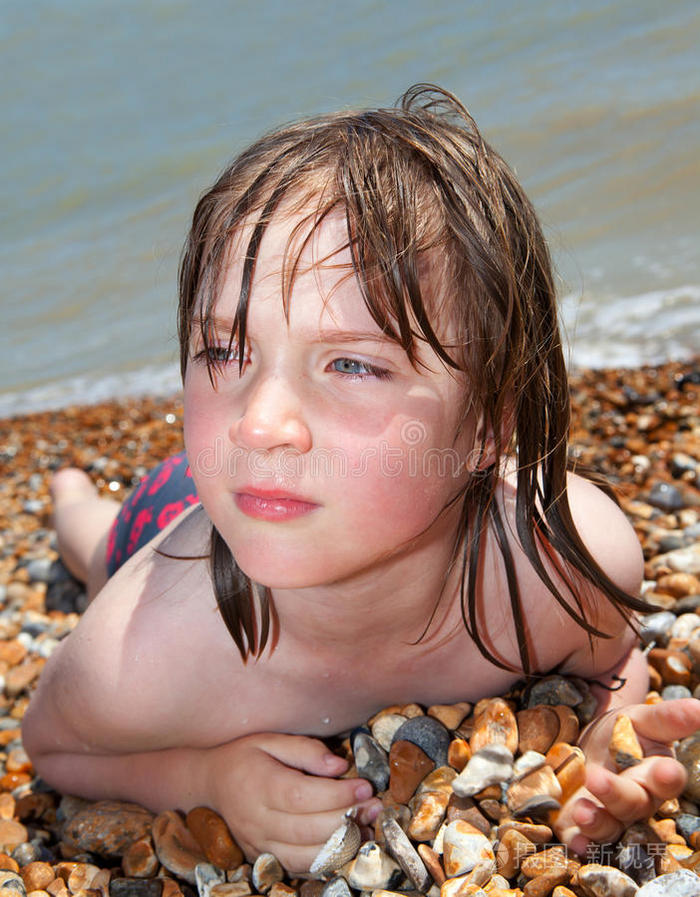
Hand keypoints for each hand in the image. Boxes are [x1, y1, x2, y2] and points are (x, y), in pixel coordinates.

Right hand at [208, 732, 380, 873]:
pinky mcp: (264, 859)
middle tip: (374, 806)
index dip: (338, 795)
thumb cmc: (245, 757)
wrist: (210, 784)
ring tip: (366, 826)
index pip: (304, 797)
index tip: (365, 786)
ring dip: (342, 845)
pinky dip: (326, 860)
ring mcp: (259, 844)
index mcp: (260, 785)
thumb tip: (339, 766)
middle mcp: (257, 820)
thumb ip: (306, 750)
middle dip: (347, 819)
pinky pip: (299, 867)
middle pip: (308, 830)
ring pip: (306, 856)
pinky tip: (347, 844)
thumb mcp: (271, 740)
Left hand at [554, 698, 699, 853]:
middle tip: (596, 778)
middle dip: (616, 794)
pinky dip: (580, 841)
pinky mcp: (583, 823)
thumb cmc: (622, 734)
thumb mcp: (642, 719)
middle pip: (633, 804)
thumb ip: (668, 718)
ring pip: (610, 826)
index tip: (668, 771)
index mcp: (655, 773)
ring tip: (581, 811)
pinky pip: (584, 838)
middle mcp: (637, 800)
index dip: (668, 777)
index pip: (667, 779)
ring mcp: (610, 814)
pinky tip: (573, 841)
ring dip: (596, 822)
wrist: (589, 746)